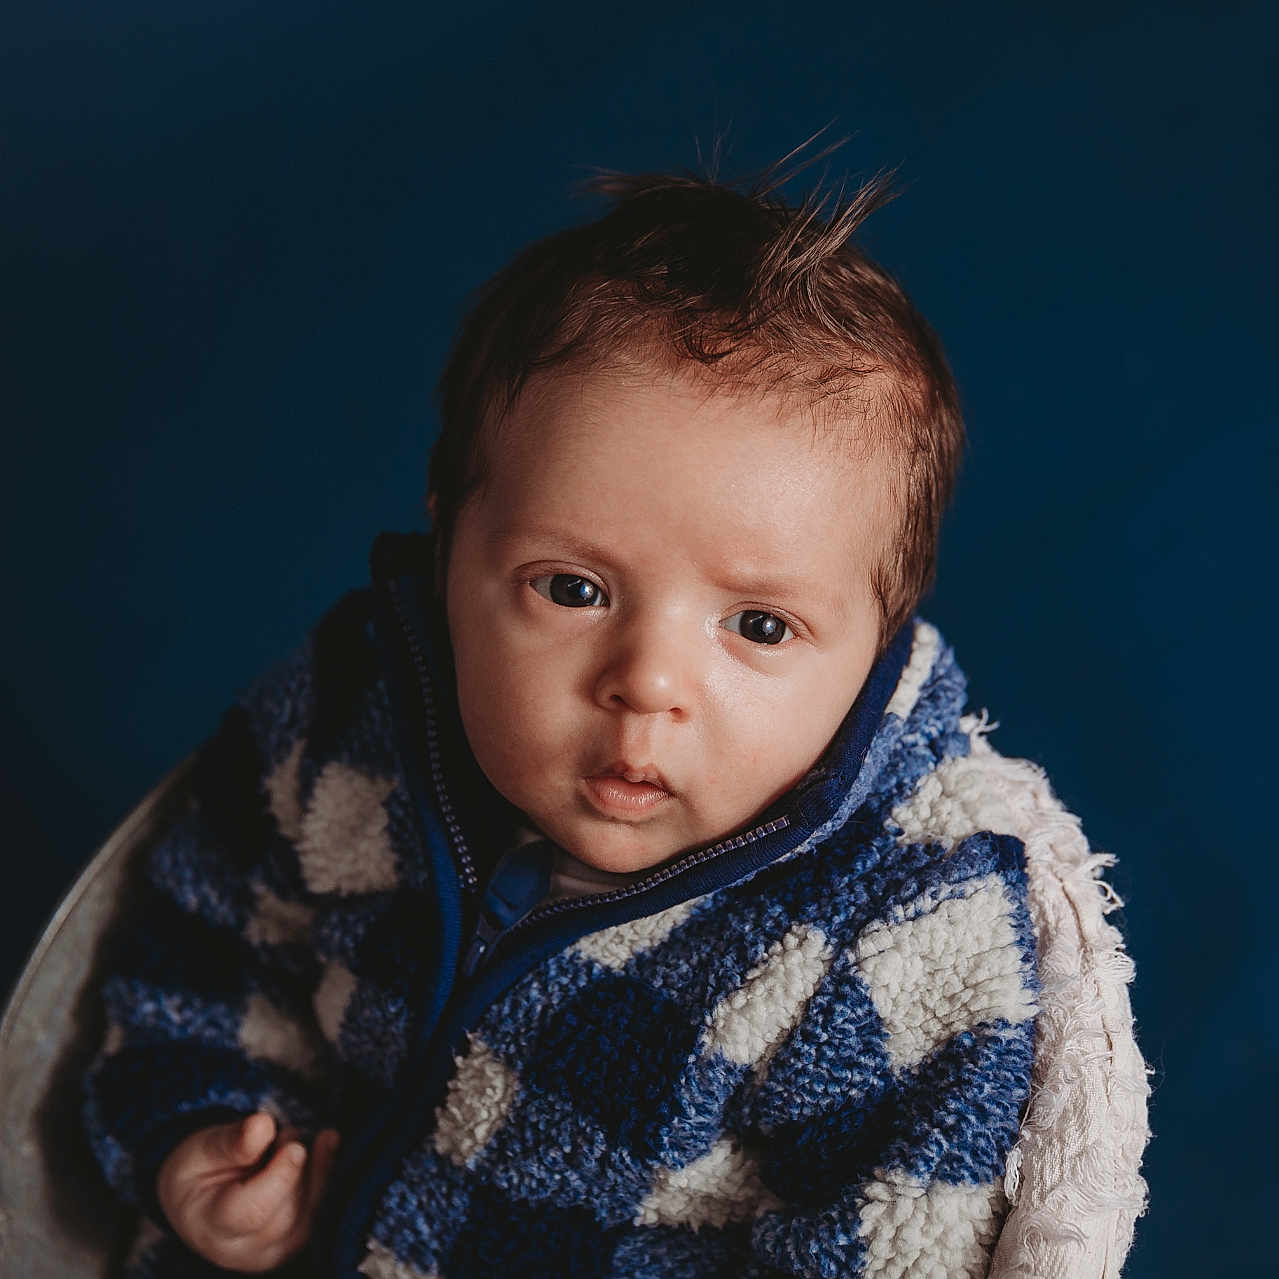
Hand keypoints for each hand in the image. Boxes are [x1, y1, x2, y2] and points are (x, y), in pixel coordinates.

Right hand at [156, 1111, 340, 1271]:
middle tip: (288, 1132)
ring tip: (308, 1137)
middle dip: (296, 1168)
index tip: (295, 1146)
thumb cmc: (198, 1172)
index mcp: (210, 1225)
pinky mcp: (294, 1241)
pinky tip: (328, 1142)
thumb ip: (230, 1142)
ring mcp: (271, 1251)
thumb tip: (263, 1125)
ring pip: (308, 1214)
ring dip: (317, 1169)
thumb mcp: (201, 1149)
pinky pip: (319, 1211)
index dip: (279, 1179)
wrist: (201, 1199)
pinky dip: (326, 1173)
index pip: (250, 1213)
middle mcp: (242, 1250)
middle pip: (285, 1215)